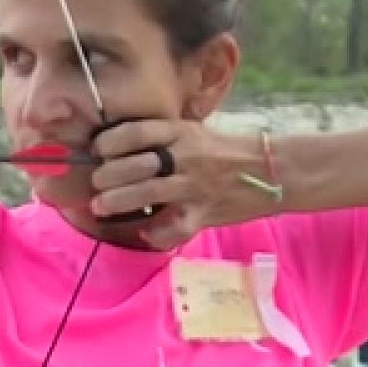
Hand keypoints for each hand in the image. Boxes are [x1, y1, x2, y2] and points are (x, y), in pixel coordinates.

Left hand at [89, 119, 275, 249]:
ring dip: (119, 200)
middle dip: (108, 175)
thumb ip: (160, 138)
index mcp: (181, 133)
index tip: (97, 150)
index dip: (110, 142)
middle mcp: (186, 156)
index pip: (137, 132)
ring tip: (100, 207)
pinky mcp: (205, 213)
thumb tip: (113, 147)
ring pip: (149, 192)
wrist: (271, 170)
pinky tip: (145, 234)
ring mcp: (195, 185)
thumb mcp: (192, 133)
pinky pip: (176, 227)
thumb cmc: (222, 151)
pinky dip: (158, 234)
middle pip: (137, 164)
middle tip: (96, 183)